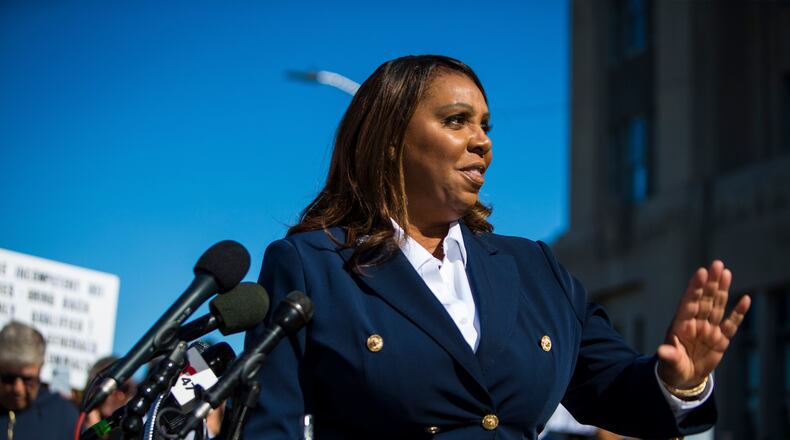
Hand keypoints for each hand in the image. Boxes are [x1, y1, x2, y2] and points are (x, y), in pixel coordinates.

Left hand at [657, 260, 750, 389]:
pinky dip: (738, 312)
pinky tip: (745, 299)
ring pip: (717, 306)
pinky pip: (731, 324)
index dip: (695, 288)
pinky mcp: (721, 339)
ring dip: (722, 290)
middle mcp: (696, 323)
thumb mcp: (670, 363)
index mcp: (681, 325)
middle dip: (711, 283)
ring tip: (726, 272)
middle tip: (717, 264)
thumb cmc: (673, 368)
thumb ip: (669, 355)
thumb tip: (662, 351)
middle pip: (705, 300)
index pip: (689, 302)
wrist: (684, 379)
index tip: (701, 272)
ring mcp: (709, 330)